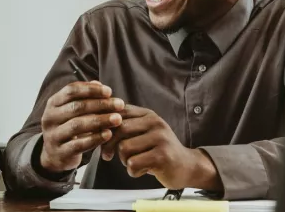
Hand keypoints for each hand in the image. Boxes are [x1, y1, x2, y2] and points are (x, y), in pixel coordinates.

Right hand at [40, 80, 124, 172]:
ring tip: (118, 119)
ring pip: (77, 125)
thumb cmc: (68, 127)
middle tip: (120, 104)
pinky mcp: (60, 152)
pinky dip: (95, 138)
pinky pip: (79, 144)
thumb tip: (98, 83)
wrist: (54, 155)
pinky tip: (108, 134)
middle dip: (101, 104)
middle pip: (76, 107)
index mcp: (53, 103)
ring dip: (100, 120)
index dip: (90, 89)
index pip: (71, 90)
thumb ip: (84, 97)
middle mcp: (49, 118)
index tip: (109, 91)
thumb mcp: (72, 111)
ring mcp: (53, 136)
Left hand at [101, 105, 220, 190]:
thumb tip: (97, 124)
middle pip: (119, 129)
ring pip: (125, 148)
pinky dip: (132, 171)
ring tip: (132, 162)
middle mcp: (155, 122)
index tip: (99, 136)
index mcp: (148, 114)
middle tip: (107, 155)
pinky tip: (141, 170)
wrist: (187, 166)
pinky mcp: (162, 156)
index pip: (119, 112)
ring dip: (123, 160)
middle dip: (109, 144)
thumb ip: (126, 126)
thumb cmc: (158, 150)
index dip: (105, 125)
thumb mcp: (144, 132)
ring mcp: (160, 138)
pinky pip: (133, 163)